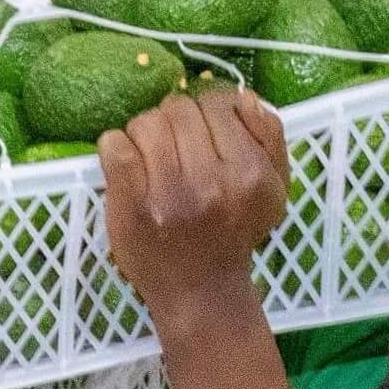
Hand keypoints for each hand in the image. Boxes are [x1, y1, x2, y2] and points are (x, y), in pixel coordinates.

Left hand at [99, 89, 290, 328]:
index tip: (203, 131)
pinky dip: (116, 147)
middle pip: (178, 108)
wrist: (201, 293)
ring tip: (153, 159)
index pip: (218, 102)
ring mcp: (167, 193)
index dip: (207, 109)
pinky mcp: (130, 204)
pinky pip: (113, 144)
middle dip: (174, 121)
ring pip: (145, 122)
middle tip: (176, 149)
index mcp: (249, 173)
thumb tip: (243, 96)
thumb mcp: (275, 188)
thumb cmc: (236, 233)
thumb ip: (269, 137)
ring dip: (145, 134)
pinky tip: (129, 167)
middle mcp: (211, 181)